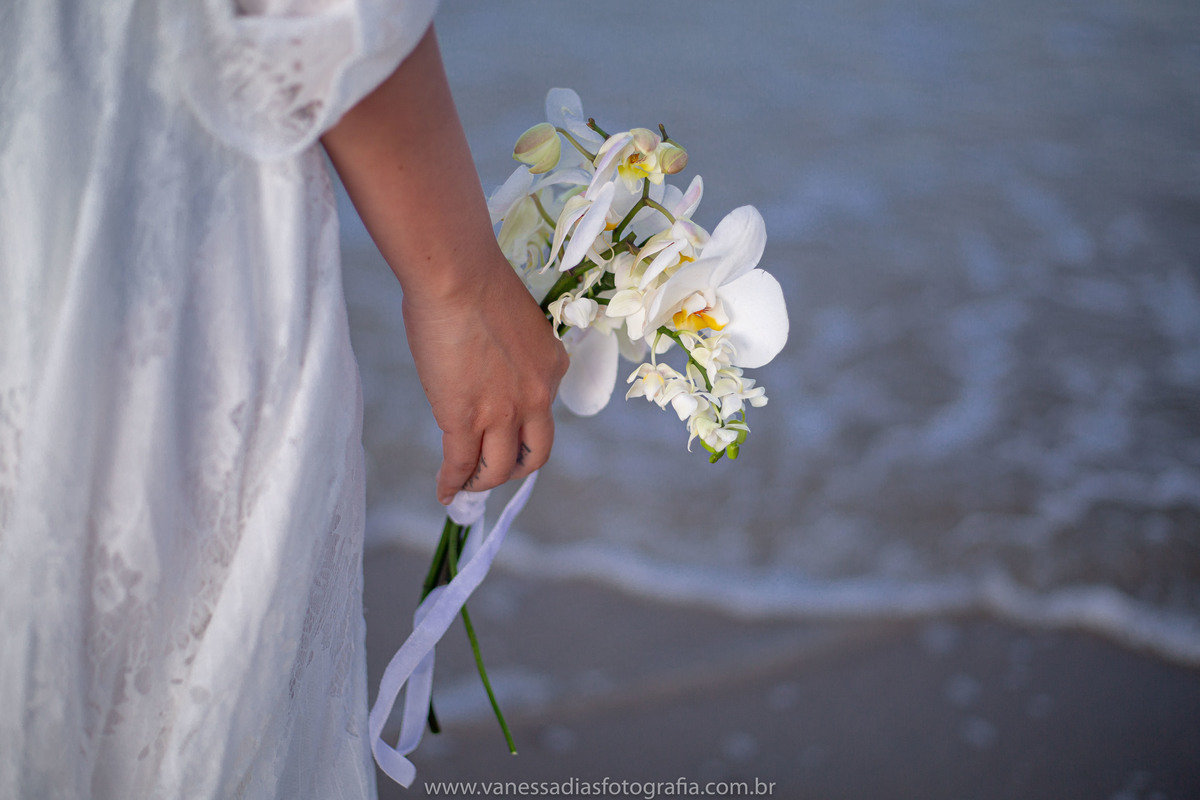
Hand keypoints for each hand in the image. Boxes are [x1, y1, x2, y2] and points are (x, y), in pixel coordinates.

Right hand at [402, 251, 567, 504]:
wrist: (458, 276)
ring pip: (499, 468)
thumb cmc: (476, 281)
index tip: (507, 428)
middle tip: (496, 470)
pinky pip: (461, 465)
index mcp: (553, 367)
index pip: (543, 411)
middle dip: (516, 467)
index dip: (524, 425)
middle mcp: (537, 398)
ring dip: (483, 481)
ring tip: (467, 485)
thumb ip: (509, 350)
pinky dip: (453, 484)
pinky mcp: (466, 421)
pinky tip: (445, 492)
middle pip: (535, 454)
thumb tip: (484, 364)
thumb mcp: (515, 320)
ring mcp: (504, 414)